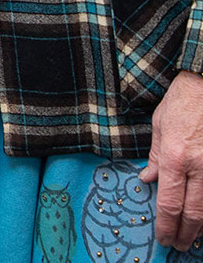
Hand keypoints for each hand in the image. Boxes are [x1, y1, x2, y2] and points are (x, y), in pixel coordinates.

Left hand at [139, 70, 202, 250]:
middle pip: (194, 212)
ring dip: (202, 226)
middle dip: (185, 233)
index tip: (163, 237)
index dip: (166, 225)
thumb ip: (155, 156)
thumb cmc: (183, 101)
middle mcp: (199, 167)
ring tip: (194, 237)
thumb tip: (148, 180)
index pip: (169, 202)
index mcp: (175, 157)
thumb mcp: (160, 125)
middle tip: (178, 244)